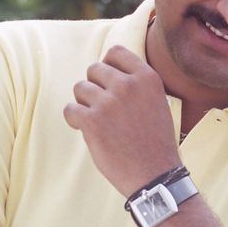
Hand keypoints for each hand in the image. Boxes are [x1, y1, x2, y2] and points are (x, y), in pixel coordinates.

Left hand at [63, 45, 180, 195]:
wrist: (155, 174)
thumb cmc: (154, 140)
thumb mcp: (157, 101)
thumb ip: (137, 83)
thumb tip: (109, 68)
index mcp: (147, 77)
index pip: (116, 52)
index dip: (108, 66)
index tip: (109, 83)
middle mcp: (128, 85)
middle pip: (94, 69)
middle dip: (95, 86)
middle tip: (103, 107)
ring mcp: (109, 102)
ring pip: (80, 88)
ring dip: (84, 104)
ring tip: (98, 120)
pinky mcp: (92, 121)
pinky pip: (70, 109)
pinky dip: (75, 120)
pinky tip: (87, 129)